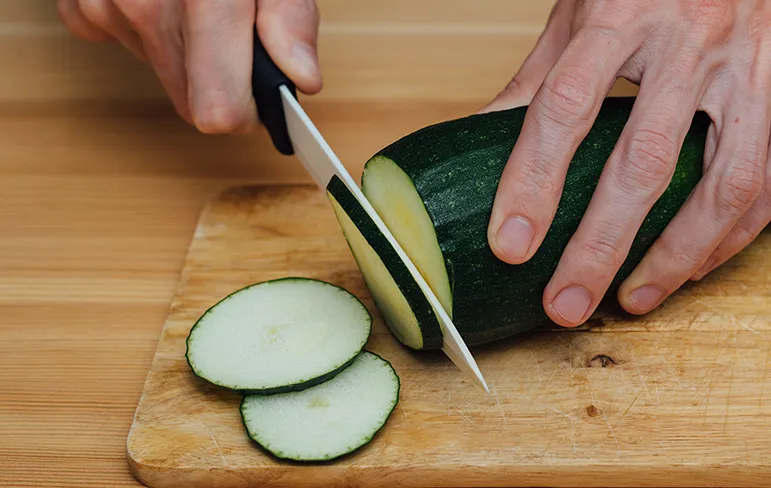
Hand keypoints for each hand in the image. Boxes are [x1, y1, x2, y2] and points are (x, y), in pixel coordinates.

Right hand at [57, 0, 321, 133]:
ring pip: (161, 74)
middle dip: (217, 78)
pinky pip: (125, 47)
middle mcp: (146, 3)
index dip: (244, 112)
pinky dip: (146, 31)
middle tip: (230, 34)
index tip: (256, 96)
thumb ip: (290, 18)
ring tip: (195, 3)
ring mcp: (106, 3)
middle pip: (189, 101)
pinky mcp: (82, 5)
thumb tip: (300, 78)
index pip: (217, 109)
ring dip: (184, 51)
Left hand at [484, 0, 770, 326]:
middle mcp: (688, 42)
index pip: (565, 109)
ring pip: (722, 182)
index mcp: (619, 17)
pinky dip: (730, 234)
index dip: (533, 182)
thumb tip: (478, 137)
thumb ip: (538, 80)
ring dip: (674, 256)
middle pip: (643, 162)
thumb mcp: (579, 15)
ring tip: (631, 301)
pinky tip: (691, 266)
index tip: (510, 246)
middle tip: (565, 303)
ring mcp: (748, 69)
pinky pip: (767, 179)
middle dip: (601, 246)